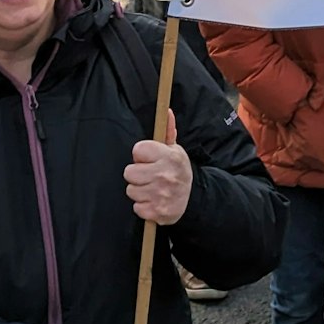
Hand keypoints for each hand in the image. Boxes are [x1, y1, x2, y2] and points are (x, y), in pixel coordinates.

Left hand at [125, 110, 191, 224]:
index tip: (149, 159)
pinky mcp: (157, 211)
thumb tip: (167, 111)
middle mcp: (165, 175)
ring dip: (139, 191)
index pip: (138, 150)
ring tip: (152, 189)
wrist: (194, 198)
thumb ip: (167, 131)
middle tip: (149, 175)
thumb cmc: (178, 170)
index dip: (141, 155)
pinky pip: (136, 207)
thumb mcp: (175, 150)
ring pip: (131, 190)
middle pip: (129, 172)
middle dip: (137, 174)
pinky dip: (143, 206)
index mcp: (169, 156)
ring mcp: (161, 194)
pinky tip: (153, 201)